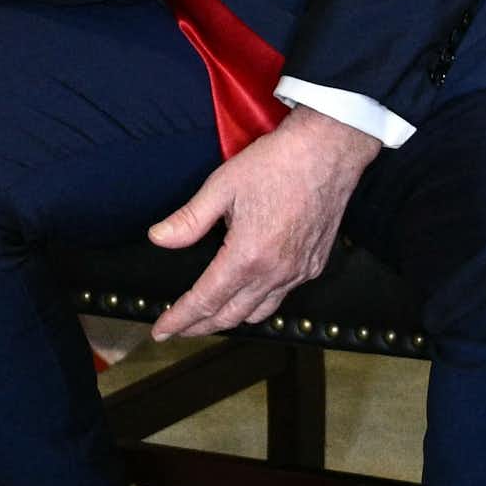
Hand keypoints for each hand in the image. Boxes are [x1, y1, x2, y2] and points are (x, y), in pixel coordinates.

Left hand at [145, 106, 381, 340]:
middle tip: (176, 329)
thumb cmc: (273, 165)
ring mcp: (299, 272)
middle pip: (232, 315)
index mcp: (248, 255)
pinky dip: (258, 304)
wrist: (327, 154)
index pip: (206, 300)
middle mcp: (276, 272)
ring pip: (259, 312)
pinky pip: (281, 297)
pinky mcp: (314, 265)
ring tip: (205, 317)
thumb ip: (189, 220)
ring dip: (230, 319)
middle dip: (200, 326)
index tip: (159, 332)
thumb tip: (157, 239)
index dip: (180, 319)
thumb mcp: (221, 187)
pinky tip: (244, 293)